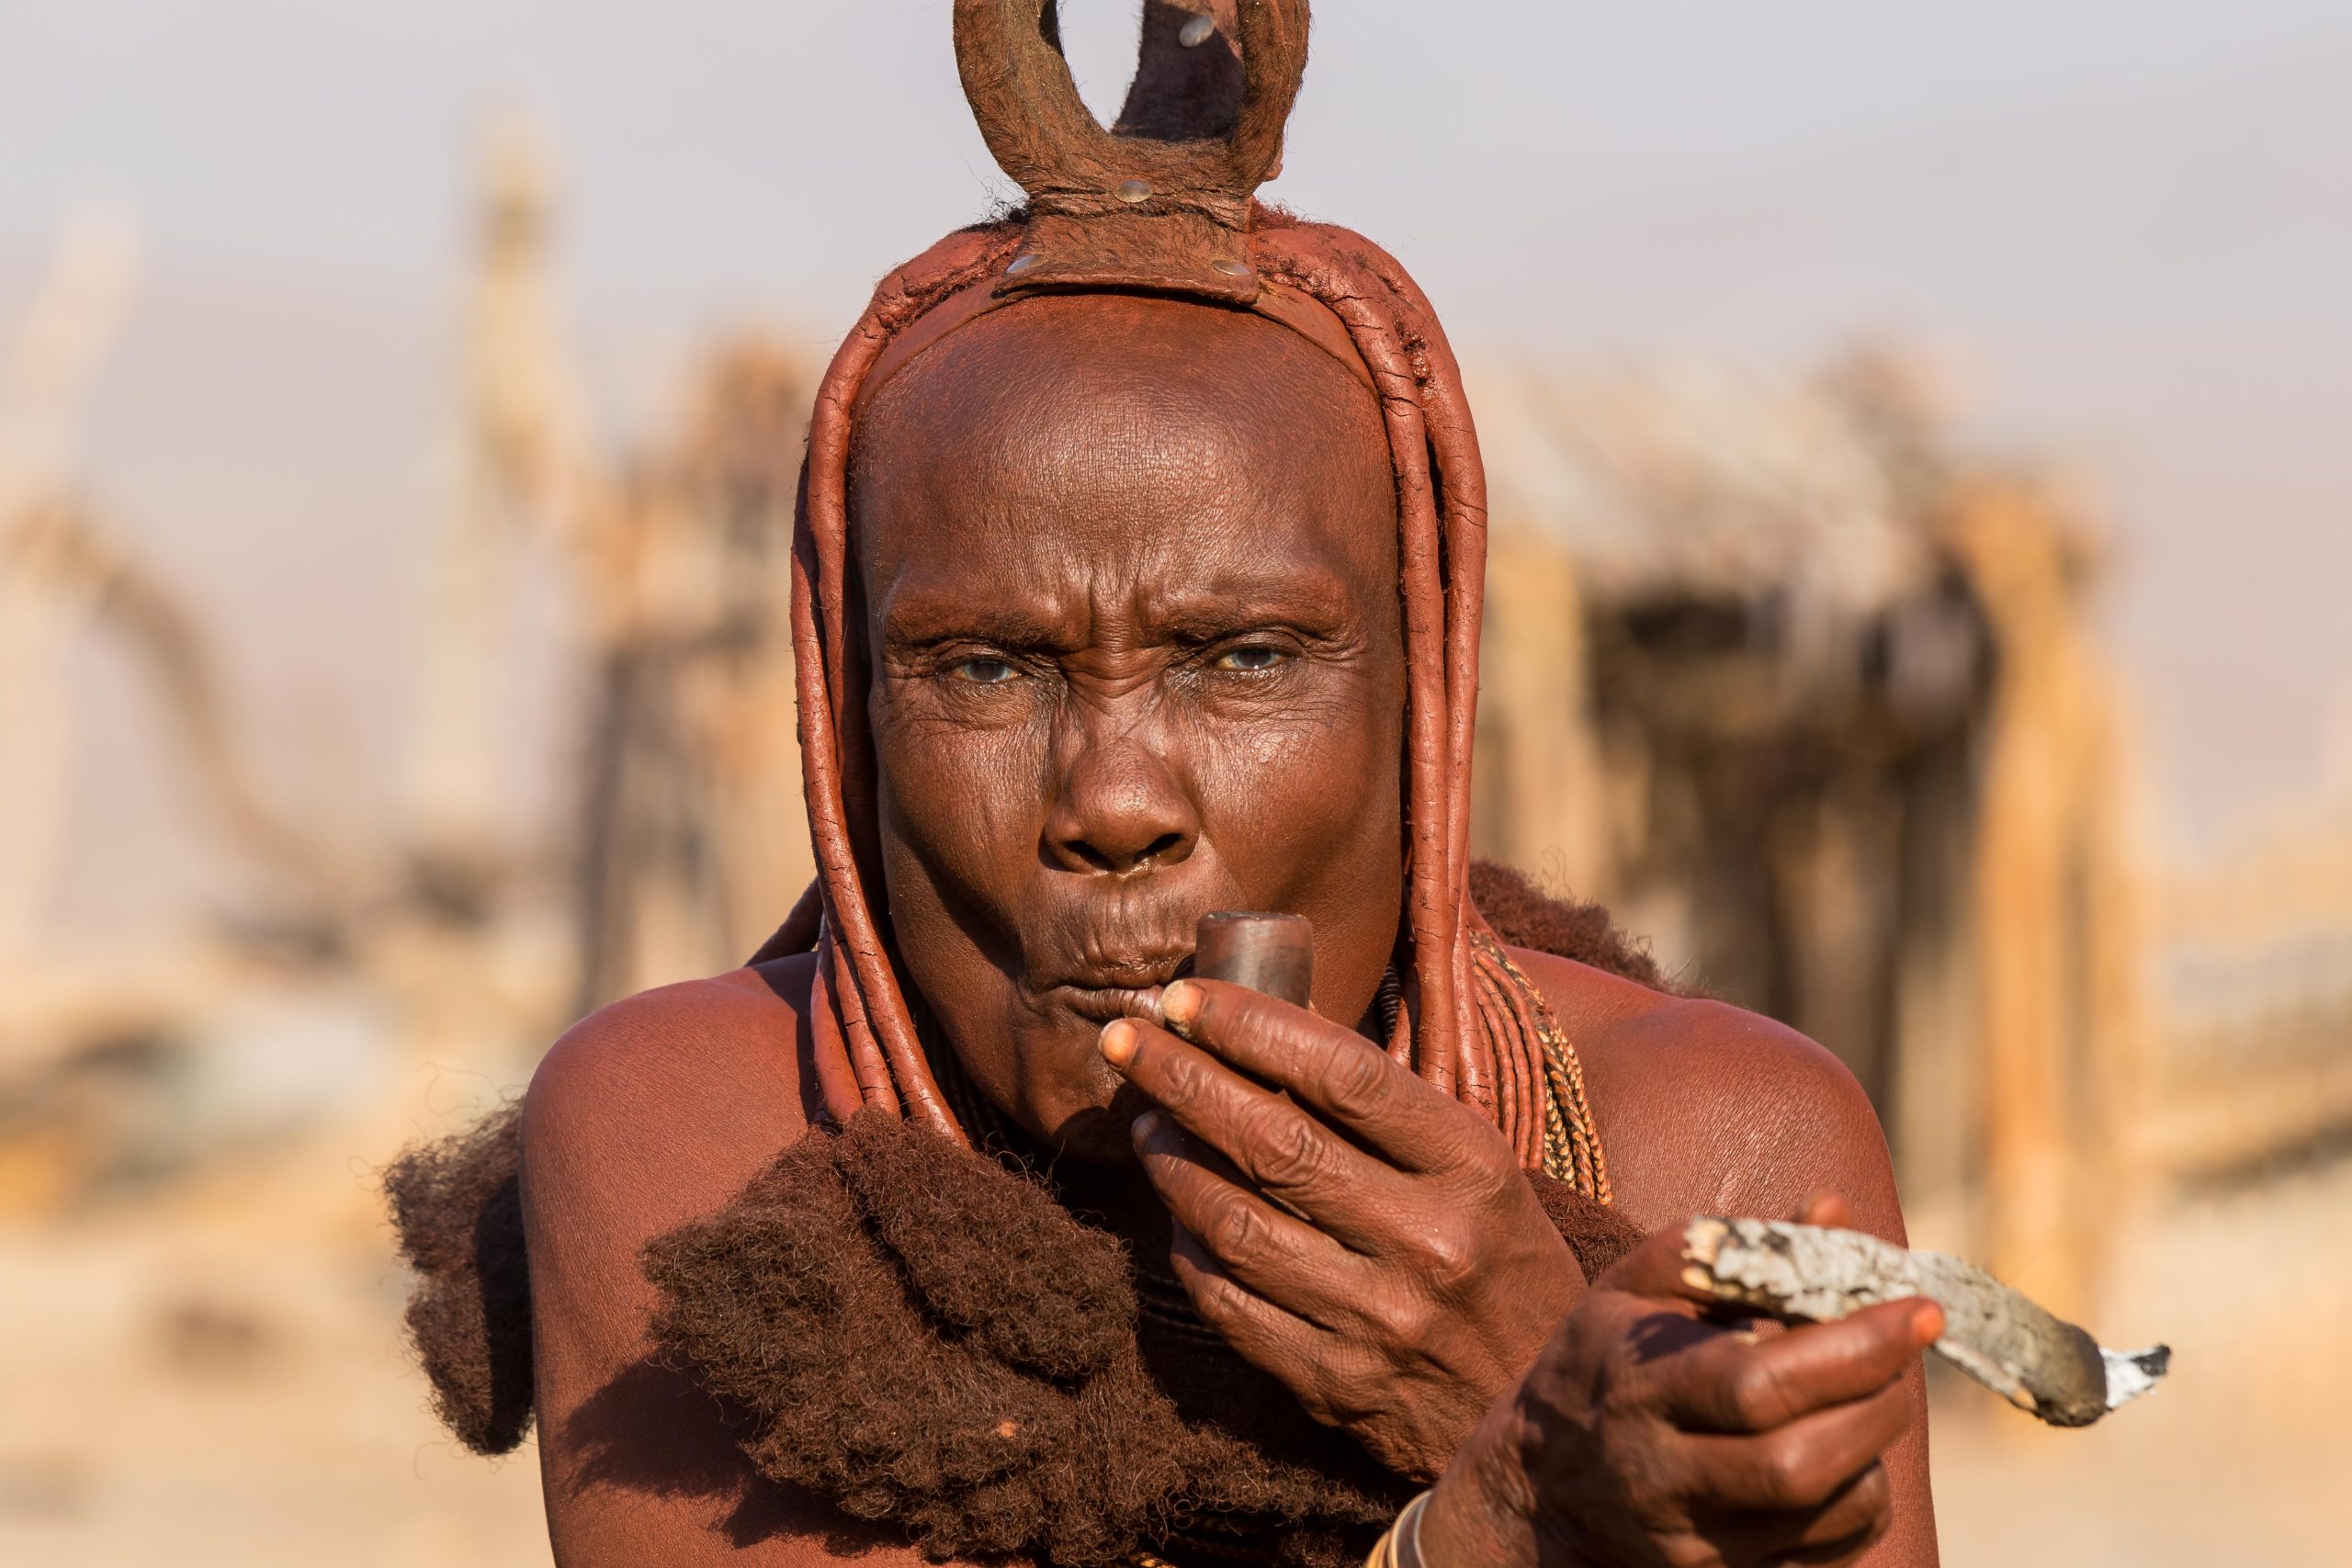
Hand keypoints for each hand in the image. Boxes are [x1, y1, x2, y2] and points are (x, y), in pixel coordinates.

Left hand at [1097, 977, 1584, 1478]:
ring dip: (1169, 1163)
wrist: (1542, 1404)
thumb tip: (1267, 1027)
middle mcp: (1428, 1240)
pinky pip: (1228, 1304)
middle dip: (1180, 1078)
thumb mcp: (1481, 1171)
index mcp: (1473, 1167)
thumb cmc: (1502, 1264)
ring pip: (1233, 1223)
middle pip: (1273, 1141)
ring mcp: (1378, 1319)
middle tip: (1123, 1040)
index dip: (1252, 1025)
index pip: (1345, 1074)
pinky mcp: (1334, 1385)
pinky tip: (1176, 1214)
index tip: (1186, 996)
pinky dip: (1188, 1249)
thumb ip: (1388, 1113)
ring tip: (1146, 1121)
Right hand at [1418, 1193, 1936, 1567]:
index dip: (1853, 1349)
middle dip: (1878, 1403)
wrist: (1539, 1490)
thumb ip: (1734, 1246)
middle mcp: (1663, 1476)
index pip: (1758, 1384)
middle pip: (1801, 1462)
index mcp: (1638, 1388)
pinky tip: (1837, 1453)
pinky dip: (1860, 1496)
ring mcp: (1696, 1543)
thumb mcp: (1636, 1288)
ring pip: (1831, 1512)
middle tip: (1900, 1353)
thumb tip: (1833, 1211)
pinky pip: (1833, 1551)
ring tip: (1859, 1399)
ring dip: (1875, 1448)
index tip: (1917, 1309)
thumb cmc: (1600, 1363)